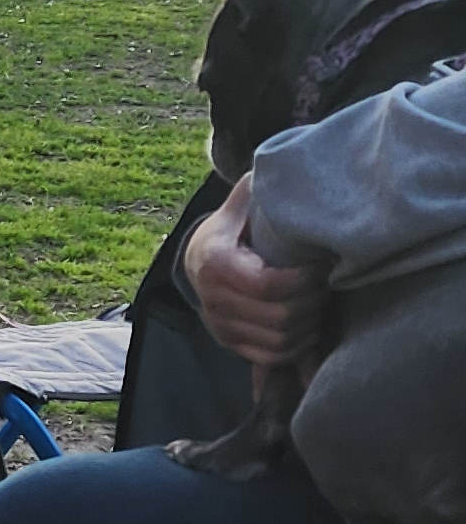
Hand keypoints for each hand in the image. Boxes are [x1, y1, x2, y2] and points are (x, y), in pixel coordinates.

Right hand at [186, 176, 330, 365]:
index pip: (269, 285)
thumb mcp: (239, 204)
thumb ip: (258, 190)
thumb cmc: (232, 228)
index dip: (305, 280)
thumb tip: (287, 167)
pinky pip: (271, 356)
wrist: (197, 260)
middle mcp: (213, 300)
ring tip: (320, 302)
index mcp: (215, 263)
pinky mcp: (230, 344)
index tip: (322, 265)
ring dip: (309, 325)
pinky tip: (308, 324)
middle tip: (327, 284)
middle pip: (279, 316)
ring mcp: (220, 326)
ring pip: (279, 340)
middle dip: (312, 302)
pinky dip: (297, 346)